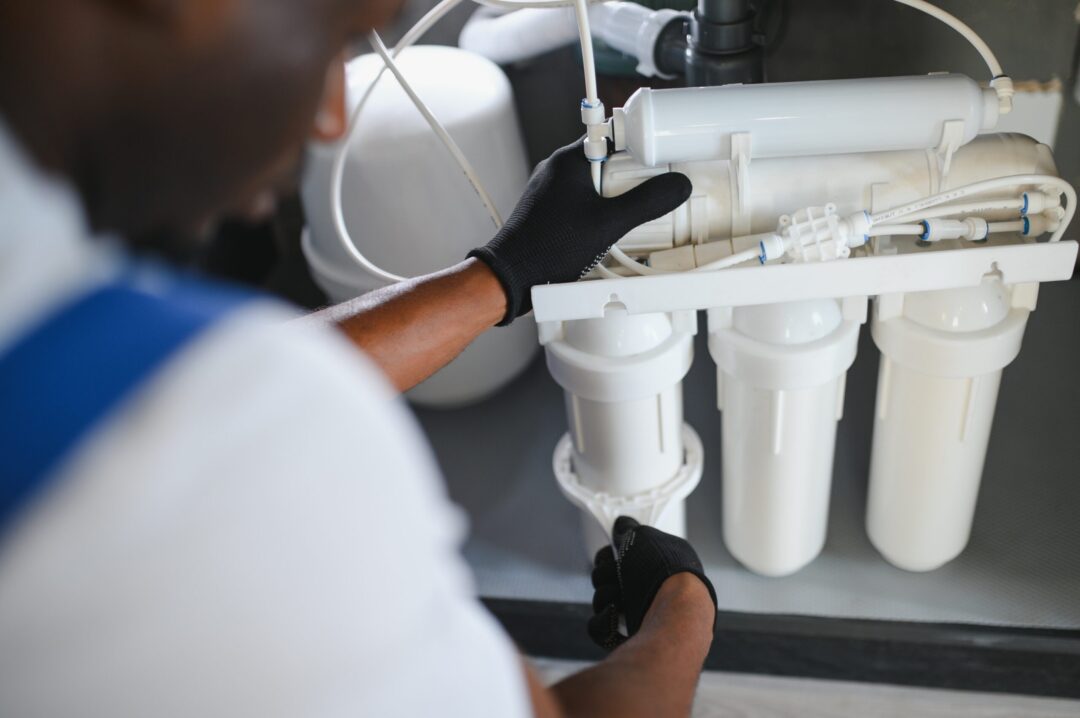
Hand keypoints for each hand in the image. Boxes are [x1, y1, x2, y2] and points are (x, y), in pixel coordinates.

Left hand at [468, 140, 691, 324]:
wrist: (512, 276)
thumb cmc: (549, 247)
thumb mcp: (609, 224)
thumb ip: (646, 203)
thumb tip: (676, 186)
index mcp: (571, 160)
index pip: (613, 134)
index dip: (640, 143)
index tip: (661, 153)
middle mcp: (559, 169)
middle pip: (608, 160)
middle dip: (632, 176)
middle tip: (652, 191)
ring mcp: (552, 189)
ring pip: (596, 183)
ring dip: (616, 196)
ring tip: (632, 216)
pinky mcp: (550, 209)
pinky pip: (583, 200)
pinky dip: (600, 210)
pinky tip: (609, 230)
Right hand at [588, 516, 716, 650]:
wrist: (674, 612)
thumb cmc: (663, 572)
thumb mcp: (644, 537)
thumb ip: (628, 529)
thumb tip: (621, 524)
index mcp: (654, 565)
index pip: (619, 557)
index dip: (610, 555)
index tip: (614, 555)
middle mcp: (647, 589)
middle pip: (606, 578)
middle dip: (606, 575)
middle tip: (618, 576)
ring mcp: (639, 614)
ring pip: (601, 601)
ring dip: (605, 596)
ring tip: (620, 598)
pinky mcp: (629, 637)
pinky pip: (599, 627)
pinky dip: (603, 621)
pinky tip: (615, 616)